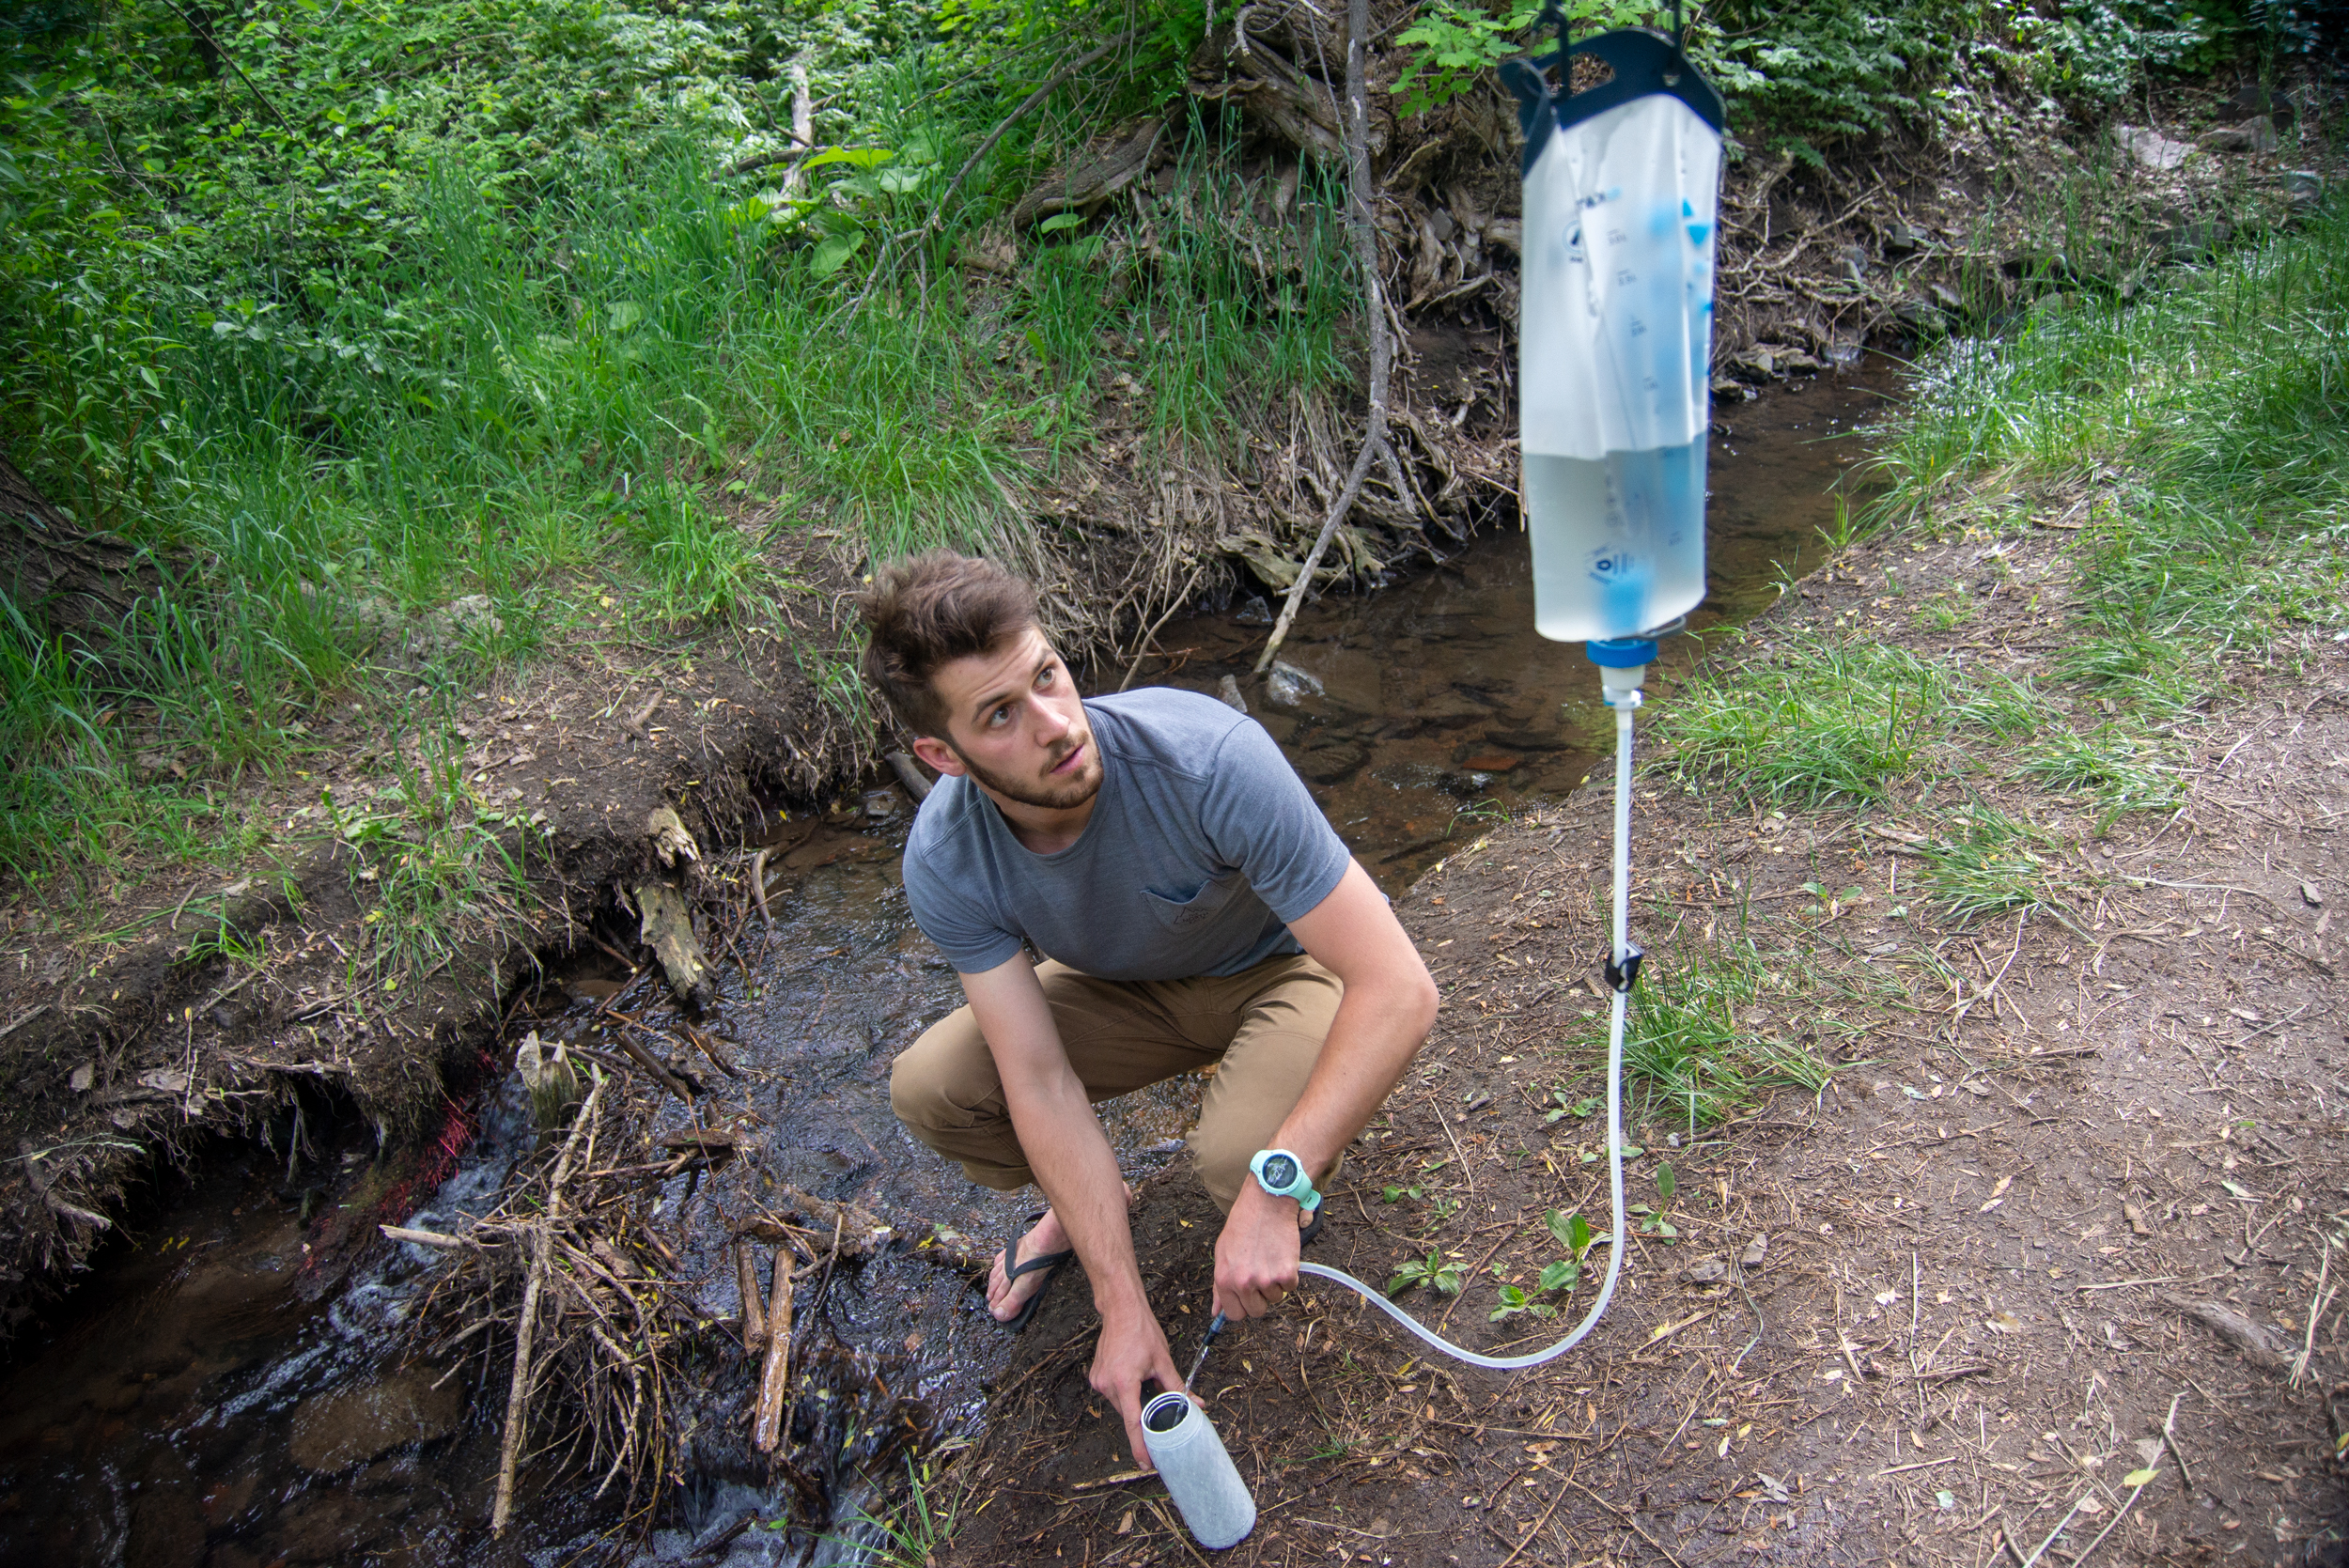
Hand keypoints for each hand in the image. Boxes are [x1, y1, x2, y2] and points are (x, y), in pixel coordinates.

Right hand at [1089, 1299, 1182, 1470]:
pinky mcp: (1096, 1377)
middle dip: (1144, 1415)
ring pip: (1122, 1404)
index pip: (1133, 1423)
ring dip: (1134, 1401)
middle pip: (1129, 1413)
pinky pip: (1114, 1394)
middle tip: (1157, 1405)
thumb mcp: (1163, 1361)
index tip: (1146, 1463)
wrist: (1121, 1310)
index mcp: (1124, 1382)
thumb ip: (1177, 1387)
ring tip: (1143, 1379)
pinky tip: (1133, 1375)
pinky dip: (1125, 1392)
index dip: (1141, 1446)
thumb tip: (1196, 1404)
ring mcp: (1098, 1381)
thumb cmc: (1142, 1332)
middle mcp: (1107, 1385)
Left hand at [1212, 1181, 1302, 1320]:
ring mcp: (1266, 1280)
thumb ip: (1219, 1285)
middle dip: (1260, 1298)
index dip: (1243, 1305)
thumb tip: (1217, 1312)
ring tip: (1270, 1258)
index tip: (1248, 1296)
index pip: (1235, 1314)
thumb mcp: (1222, 1253)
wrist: (1266, 1203)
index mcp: (1224, 1279)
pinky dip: (1290, 1274)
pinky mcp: (1286, 1274)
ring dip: (1276, 1283)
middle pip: (1257, 1311)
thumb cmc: (1243, 1224)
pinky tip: (1281, 1255)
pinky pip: (1291, 1287)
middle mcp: (1243, 1282)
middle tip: (1261, 1274)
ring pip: (1275, 1298)